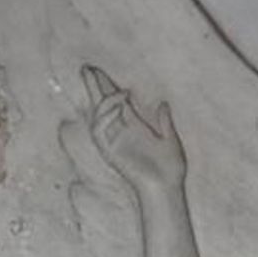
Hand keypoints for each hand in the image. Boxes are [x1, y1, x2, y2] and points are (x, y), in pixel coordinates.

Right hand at [82, 64, 184, 191]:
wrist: (166, 188)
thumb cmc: (170, 170)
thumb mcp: (170, 140)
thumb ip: (165, 123)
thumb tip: (163, 104)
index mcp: (132, 128)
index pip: (115, 102)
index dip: (107, 86)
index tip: (98, 71)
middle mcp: (119, 133)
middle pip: (100, 105)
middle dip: (93, 88)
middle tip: (86, 68)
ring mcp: (112, 142)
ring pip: (97, 116)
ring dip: (105, 101)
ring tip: (121, 92)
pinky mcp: (109, 152)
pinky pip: (99, 130)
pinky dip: (106, 115)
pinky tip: (118, 106)